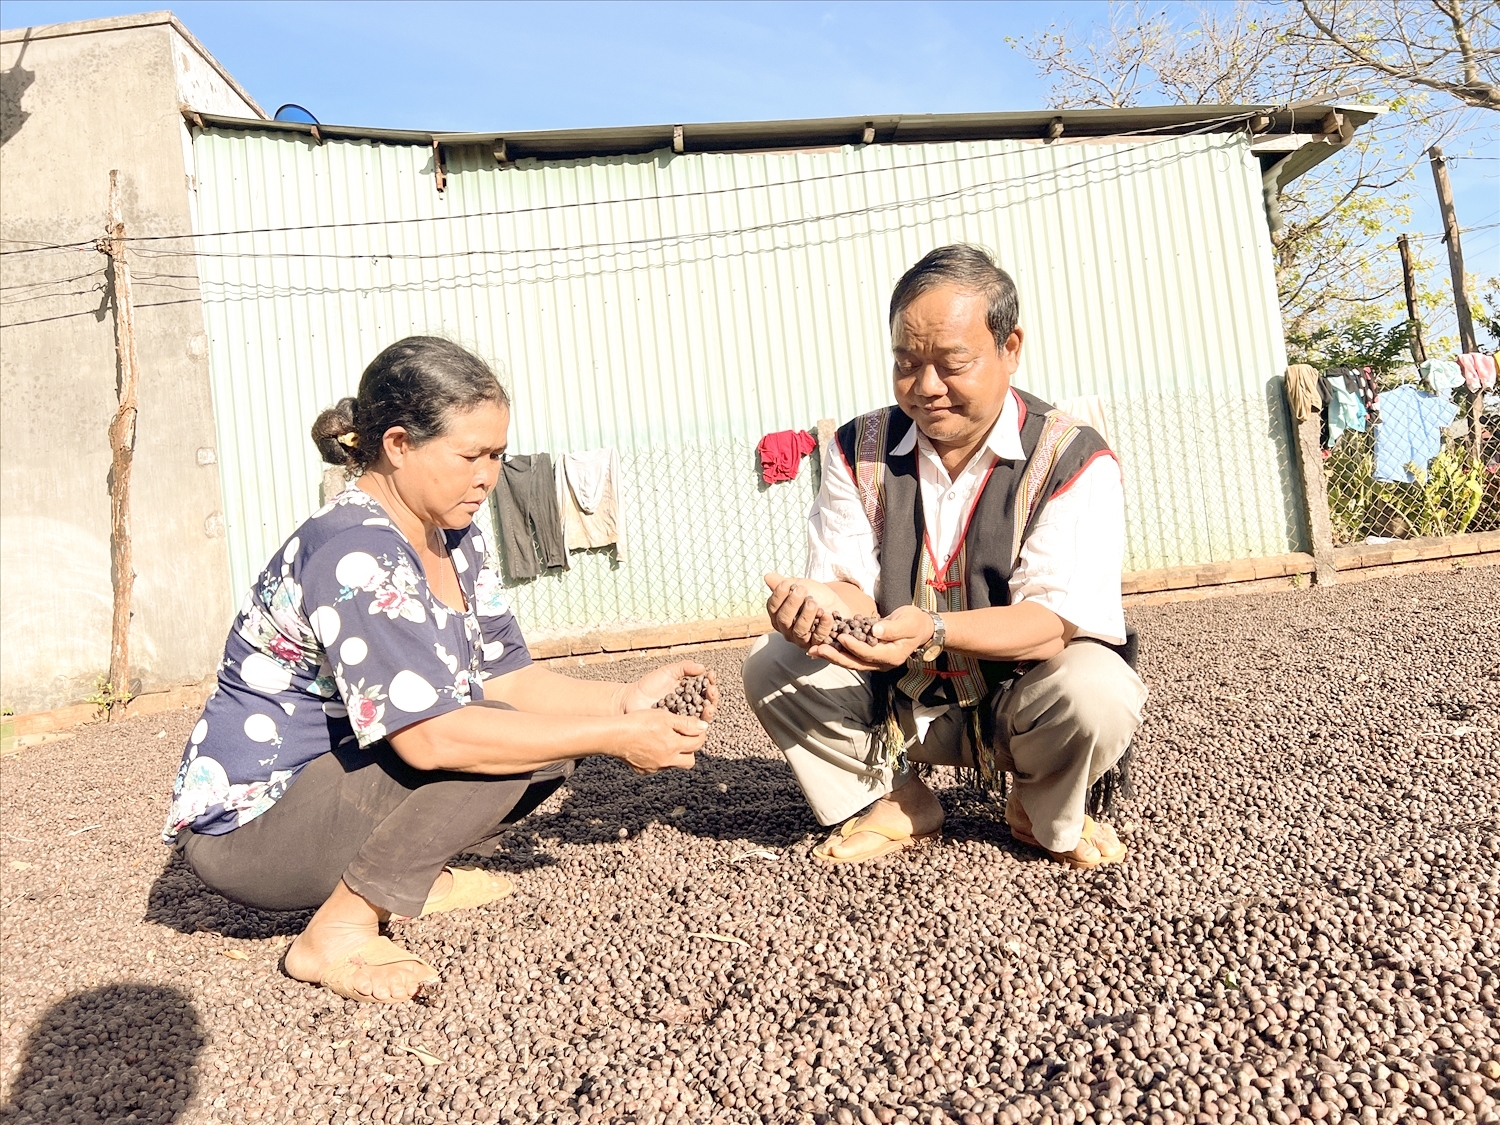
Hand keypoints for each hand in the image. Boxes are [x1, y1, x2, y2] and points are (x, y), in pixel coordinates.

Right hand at [615, 708, 707, 774]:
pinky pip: (658, 767)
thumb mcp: (664, 717)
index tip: (697, 728)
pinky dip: (659, 759)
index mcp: (674, 746)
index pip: (697, 743)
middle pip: (690, 761)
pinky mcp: (644, 771)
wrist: (614, 736)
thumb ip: (686, 723)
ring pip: (673, 765)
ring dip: (675, 755)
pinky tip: (651, 747)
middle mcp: (667, 761)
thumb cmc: (638, 722)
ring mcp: (655, 768)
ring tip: (667, 741)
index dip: (700, 734)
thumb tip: (704, 726)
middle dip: (690, 750)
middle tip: (684, 738)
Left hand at [619, 661, 719, 722]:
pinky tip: (698, 718)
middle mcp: (690, 706)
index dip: (711, 681)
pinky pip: (691, 728)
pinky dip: (697, 725)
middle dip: (713, 697)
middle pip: (708, 703)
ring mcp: (684, 718)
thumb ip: (684, 668)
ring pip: (703, 717)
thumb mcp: (668, 672)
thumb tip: (703, 668)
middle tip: (712, 691)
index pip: (705, 687)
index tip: (712, 675)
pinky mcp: (677, 729)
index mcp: (690, 691)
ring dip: (709, 711)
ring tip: (709, 706)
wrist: (632, 699)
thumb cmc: (649, 685)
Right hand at [764, 572, 849, 648]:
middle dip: (792, 604)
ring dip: (806, 615)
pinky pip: (817, 638)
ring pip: (799, 630)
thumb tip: (768, 576)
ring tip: (814, 603)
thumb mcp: (800, 586)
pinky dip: (823, 627)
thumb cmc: (815, 595)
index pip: (773, 607)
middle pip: (784, 619)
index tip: (786, 584)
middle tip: (802, 590)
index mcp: (778, 615)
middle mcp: (786, 629)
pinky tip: (828, 615)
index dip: (778, 596)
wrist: (836, 605)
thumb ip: (783, 583)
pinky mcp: (816, 644)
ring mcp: (800, 639)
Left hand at [808, 605, 934, 671]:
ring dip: (831, 656)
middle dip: (835, 656)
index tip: (840, 636)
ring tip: (813, 649)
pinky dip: (836, 651)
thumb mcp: (908, 622)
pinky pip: (850, 655)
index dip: (854, 646)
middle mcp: (881, 662)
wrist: (920, 627)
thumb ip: (892, 628)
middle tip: (816, 649)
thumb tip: (875, 631)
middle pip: (855, 662)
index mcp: (892, 655)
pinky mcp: (868, 655)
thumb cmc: (915, 622)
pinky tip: (821, 646)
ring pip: (850, 661)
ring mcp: (874, 661)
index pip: (869, 653)